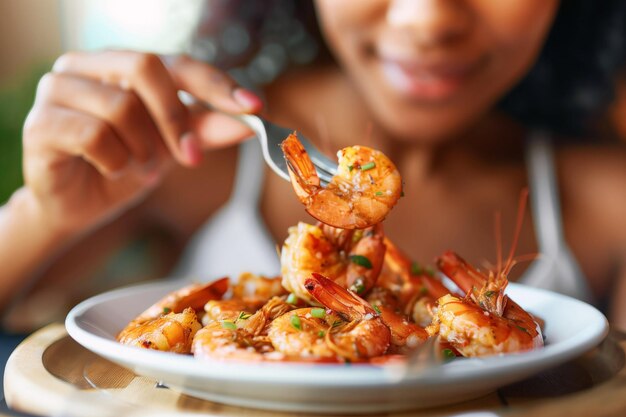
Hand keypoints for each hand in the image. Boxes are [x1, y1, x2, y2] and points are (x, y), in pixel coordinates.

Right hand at [22, 51, 262, 232]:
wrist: (78, 206)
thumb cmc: (125, 167)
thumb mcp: (173, 147)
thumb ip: (206, 129)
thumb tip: (251, 120)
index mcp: (125, 64)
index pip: (179, 62)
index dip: (218, 84)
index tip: (255, 107)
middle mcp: (89, 65)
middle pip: (147, 68)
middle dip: (176, 117)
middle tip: (190, 156)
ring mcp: (58, 88)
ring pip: (121, 107)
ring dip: (142, 150)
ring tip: (136, 167)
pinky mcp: (40, 122)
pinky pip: (94, 135)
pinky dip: (114, 161)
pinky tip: (109, 169)